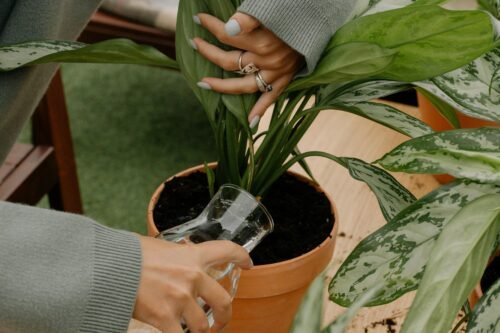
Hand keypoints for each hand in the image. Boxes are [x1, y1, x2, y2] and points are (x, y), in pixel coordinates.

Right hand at [133, 236, 252, 332]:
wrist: (108, 266)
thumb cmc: (130, 253)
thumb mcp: (160, 247)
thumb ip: (176, 256)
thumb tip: (178, 260)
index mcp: (193, 255)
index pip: (226, 250)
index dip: (241, 257)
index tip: (248, 264)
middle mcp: (192, 277)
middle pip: (223, 301)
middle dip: (225, 316)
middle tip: (221, 321)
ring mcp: (180, 299)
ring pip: (202, 326)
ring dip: (202, 332)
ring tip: (197, 332)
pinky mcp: (164, 318)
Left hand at [191, 12, 304, 125]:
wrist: (321, 21)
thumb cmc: (295, 13)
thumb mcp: (273, 10)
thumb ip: (251, 18)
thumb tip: (231, 26)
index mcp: (262, 40)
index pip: (227, 35)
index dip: (211, 26)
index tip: (198, 18)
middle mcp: (267, 60)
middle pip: (230, 61)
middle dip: (208, 52)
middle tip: (194, 43)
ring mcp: (275, 73)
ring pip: (243, 85)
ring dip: (222, 86)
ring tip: (203, 83)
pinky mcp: (285, 80)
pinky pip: (270, 98)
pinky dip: (260, 111)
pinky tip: (249, 122)